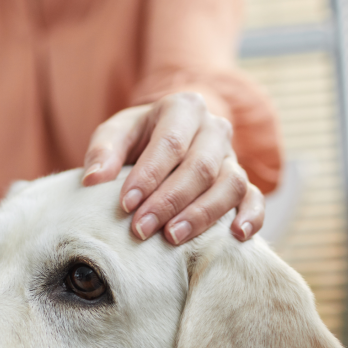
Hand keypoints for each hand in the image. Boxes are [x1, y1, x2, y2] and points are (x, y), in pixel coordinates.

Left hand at [82, 93, 263, 244]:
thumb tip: (92, 180)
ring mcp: (232, 156)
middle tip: (141, 229)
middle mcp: (214, 129)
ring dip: (202, 214)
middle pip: (201, 166)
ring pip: (231, 184)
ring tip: (172, 238)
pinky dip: (252, 216)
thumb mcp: (116, 134)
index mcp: (183, 108)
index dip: (149, 175)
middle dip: (170, 201)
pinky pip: (255, 198)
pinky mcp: (243, 182)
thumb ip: (103, 151)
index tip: (126, 204)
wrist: (166, 140)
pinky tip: (237, 236)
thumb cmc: (137, 138)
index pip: (171, 142)